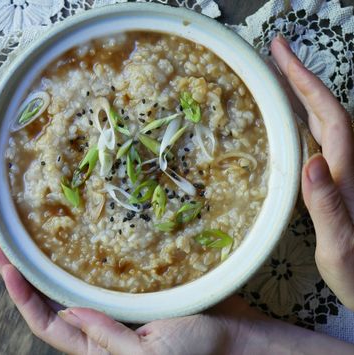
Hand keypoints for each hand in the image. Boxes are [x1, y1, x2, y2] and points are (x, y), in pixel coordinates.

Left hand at [0, 239, 353, 353]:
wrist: (237, 340)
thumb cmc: (197, 354)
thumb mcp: (149, 354)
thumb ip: (108, 340)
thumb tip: (66, 313)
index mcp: (97, 349)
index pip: (46, 322)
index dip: (20, 294)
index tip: (3, 262)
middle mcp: (100, 328)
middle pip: (50, 300)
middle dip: (23, 274)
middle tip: (1, 243)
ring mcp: (116, 309)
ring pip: (72, 286)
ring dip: (49, 265)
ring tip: (28, 240)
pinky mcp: (134, 294)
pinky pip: (100, 277)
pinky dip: (83, 261)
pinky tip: (78, 241)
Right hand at [271, 36, 353, 309]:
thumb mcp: (339, 247)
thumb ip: (328, 207)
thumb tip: (312, 164)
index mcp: (348, 174)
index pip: (329, 114)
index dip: (306, 82)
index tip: (282, 55)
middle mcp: (347, 166)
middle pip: (325, 108)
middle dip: (300, 77)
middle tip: (274, 52)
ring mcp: (341, 172)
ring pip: (321, 121)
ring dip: (299, 94)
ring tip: (275, 77)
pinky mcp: (334, 181)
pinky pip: (314, 139)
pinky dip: (298, 119)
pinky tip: (286, 119)